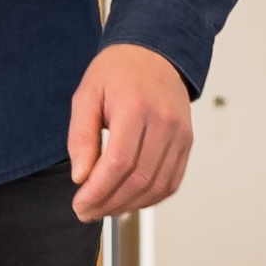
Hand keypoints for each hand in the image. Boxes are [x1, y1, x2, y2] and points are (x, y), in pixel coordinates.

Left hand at [69, 42, 193, 222]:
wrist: (154, 54)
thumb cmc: (119, 71)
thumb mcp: (86, 95)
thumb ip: (80, 136)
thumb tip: (81, 175)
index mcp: (136, 107)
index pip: (118, 163)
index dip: (97, 191)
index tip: (79, 203)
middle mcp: (164, 122)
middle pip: (138, 179)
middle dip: (109, 204)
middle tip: (87, 211)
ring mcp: (179, 134)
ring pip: (156, 186)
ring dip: (128, 206)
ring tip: (104, 209)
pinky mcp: (186, 143)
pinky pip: (171, 182)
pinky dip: (149, 198)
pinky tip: (129, 200)